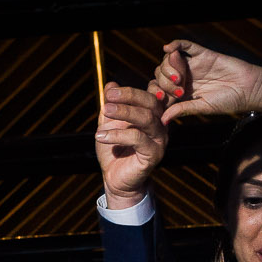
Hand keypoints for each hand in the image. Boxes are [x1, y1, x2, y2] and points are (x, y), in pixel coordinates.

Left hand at [95, 81, 168, 205]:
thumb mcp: (108, 124)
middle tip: (108, 97)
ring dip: (124, 112)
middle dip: (129, 96)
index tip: (110, 91)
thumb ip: (111, 105)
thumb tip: (110, 84)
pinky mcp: (154, 154)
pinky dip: (117, 135)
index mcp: (152, 115)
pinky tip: (100, 136)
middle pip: (150, 102)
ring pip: (146, 118)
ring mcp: (159, 139)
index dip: (130, 91)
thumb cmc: (114, 150)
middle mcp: (160, 124)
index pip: (148, 95)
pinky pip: (137, 138)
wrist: (115, 178)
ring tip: (105, 111)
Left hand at [153, 40, 261, 124]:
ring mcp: (192, 65)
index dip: (157, 92)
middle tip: (180, 90)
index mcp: (183, 93)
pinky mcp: (202, 54)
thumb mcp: (203, 107)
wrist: (249, 88)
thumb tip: (162, 120)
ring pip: (169, 60)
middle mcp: (185, 77)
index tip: (163, 99)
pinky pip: (185, 45)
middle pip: (161, 74)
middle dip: (165, 82)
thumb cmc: (229, 101)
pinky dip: (175, 44)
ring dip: (169, 68)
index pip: (160, 89)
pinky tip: (168, 48)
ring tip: (180, 78)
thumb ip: (183, 109)